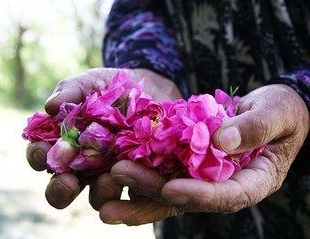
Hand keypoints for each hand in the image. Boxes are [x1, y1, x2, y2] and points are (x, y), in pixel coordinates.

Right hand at [26, 67, 182, 208]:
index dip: (38, 156)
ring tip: (107, 179)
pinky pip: (133, 190)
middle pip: (62, 188)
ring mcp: (109, 172)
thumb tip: (50, 106)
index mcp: (64, 144)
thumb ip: (69, 91)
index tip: (44, 150)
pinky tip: (135, 177)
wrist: (147, 88)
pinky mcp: (136, 175)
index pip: (42, 156)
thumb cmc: (109, 86)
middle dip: (60, 189)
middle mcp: (82, 165)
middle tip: (68, 183)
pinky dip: (132, 187)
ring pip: (97, 196)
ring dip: (98, 192)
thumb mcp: (88, 83)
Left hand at [92, 84, 308, 224]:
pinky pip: (164, 169)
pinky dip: (141, 169)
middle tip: (119, 176)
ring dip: (136, 188)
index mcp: (252, 181)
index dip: (199, 196)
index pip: (227, 196)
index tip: (172, 189)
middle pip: (187, 197)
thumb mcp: (278, 113)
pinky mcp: (189, 161)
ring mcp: (204, 175)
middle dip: (152, 191)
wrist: (270, 110)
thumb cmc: (282, 112)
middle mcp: (223, 185)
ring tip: (104, 181)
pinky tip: (113, 166)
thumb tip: (223, 140)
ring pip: (169, 189)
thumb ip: (256, 126)